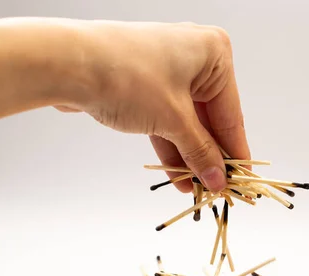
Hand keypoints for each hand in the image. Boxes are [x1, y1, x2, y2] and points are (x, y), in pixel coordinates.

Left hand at [57, 22, 249, 192]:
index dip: (235, 152)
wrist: (67, 64)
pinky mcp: (144, 83)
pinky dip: (169, 145)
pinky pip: (165, 119)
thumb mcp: (173, 120)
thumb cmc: (128, 77)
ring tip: (194, 189)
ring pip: (185, 121)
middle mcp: (194, 57)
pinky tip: (176, 175)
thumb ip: (200, 151)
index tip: (241, 181)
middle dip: (208, 156)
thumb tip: (218, 179)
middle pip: (209, 118)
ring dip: (188, 156)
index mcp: (213, 53)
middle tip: (214, 189)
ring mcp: (167, 70)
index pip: (231, 114)